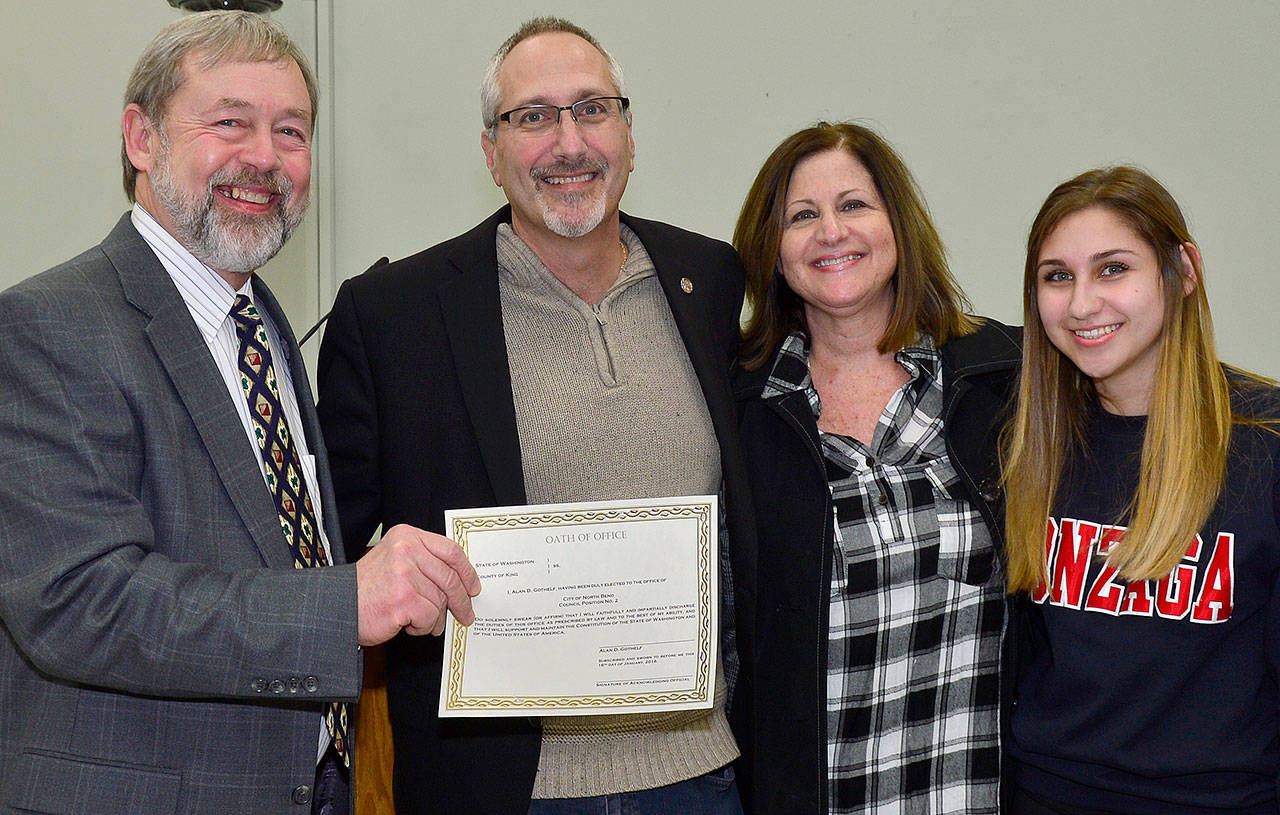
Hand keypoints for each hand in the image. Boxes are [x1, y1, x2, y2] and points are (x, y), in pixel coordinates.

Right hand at [355, 524, 481, 645]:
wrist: (338, 606)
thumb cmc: (367, 587)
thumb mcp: (395, 560)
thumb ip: (425, 562)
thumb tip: (460, 581)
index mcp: (407, 536)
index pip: (450, 550)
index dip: (467, 571)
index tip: (474, 587)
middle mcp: (407, 551)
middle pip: (450, 577)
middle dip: (461, 601)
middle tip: (466, 615)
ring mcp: (405, 574)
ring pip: (440, 600)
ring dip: (434, 617)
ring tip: (419, 619)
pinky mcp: (404, 599)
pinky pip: (430, 617)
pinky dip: (422, 626)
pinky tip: (407, 623)